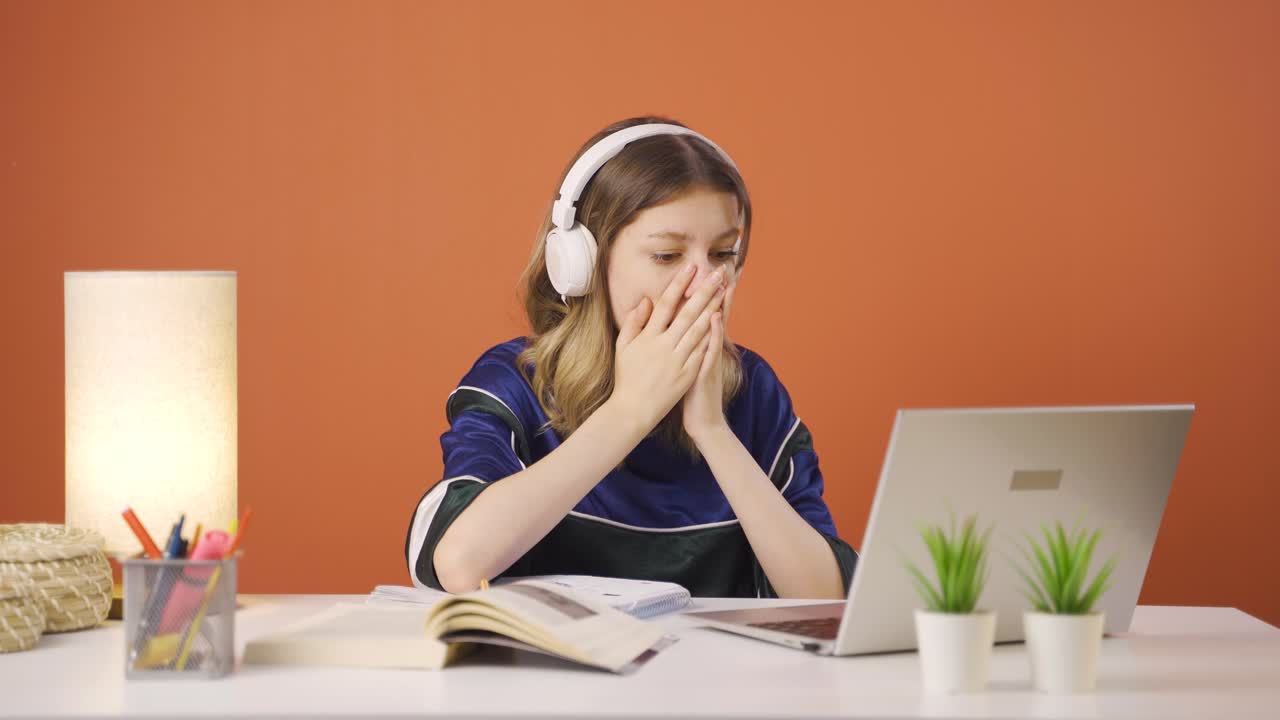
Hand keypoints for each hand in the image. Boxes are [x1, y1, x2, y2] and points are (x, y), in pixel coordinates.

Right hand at [610, 264, 727, 432]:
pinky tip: (722, 320)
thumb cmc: (627, 377)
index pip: (666, 303)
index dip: (679, 284)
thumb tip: (645, 301)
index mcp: (648, 337)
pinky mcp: (688, 374)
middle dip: (704, 290)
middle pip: (688, 312)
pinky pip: (703, 351)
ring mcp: (677, 360)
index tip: (691, 267)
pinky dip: (713, 335)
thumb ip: (633, 322)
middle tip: (717, 272)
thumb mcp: (623, 347)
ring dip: (713, 308)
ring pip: (699, 328)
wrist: (633, 410)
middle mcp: (664, 345)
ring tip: (723, 291)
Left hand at [682, 270, 735, 441]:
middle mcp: (709, 349)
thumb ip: (689, 346)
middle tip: (724, 269)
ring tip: (723, 285)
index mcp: (701, 346)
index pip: (706, 315)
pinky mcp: (707, 370)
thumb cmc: (691, 393)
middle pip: (715, 315)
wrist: (702, 421)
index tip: (709, 273)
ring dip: (721, 306)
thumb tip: (686, 330)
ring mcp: (710, 358)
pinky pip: (711, 349)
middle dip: (719, 293)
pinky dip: (713, 333)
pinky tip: (713, 317)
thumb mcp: (690, 365)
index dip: (709, 295)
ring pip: (716, 328)